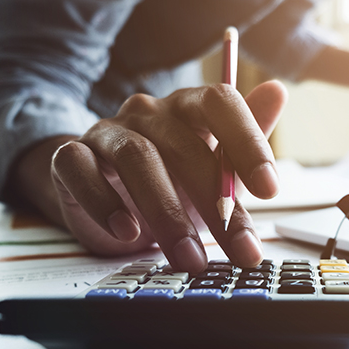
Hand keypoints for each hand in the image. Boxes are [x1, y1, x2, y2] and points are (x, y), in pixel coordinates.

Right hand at [11, 80, 287, 272]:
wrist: (99, 194)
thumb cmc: (170, 180)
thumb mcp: (213, 167)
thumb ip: (246, 139)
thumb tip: (278, 90)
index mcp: (189, 107)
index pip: (220, 102)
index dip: (247, 141)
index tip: (270, 191)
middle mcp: (149, 112)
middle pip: (184, 145)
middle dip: (216, 203)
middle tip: (240, 249)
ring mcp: (108, 132)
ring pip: (137, 159)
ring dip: (166, 213)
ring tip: (190, 257)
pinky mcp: (70, 156)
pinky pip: (80, 169)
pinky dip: (103, 202)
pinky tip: (127, 233)